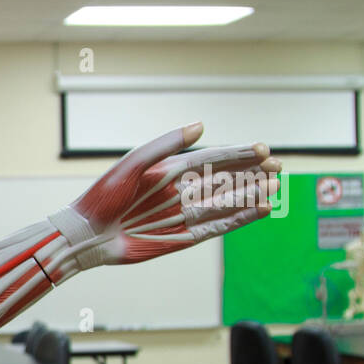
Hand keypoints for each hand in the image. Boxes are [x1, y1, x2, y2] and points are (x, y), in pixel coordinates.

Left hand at [48, 123, 278, 268]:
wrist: (86, 233)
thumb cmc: (103, 196)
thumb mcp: (132, 164)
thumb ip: (166, 145)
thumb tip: (201, 125)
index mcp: (169, 169)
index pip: (212, 158)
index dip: (238, 153)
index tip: (263, 149)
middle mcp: (180, 191)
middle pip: (224, 179)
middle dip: (251, 172)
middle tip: (277, 166)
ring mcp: (183, 215)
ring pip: (225, 202)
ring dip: (250, 194)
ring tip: (275, 186)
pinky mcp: (183, 238)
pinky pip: (217, 226)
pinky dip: (239, 219)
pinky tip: (261, 209)